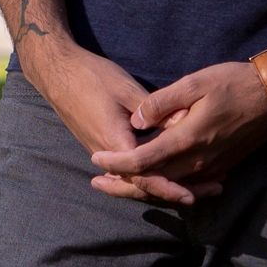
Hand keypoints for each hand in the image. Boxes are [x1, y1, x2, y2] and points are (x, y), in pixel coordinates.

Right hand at [30, 43, 199, 208]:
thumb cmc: (92, 76)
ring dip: (164, 186)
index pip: (144, 176)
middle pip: (142, 186)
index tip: (193, 195)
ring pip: (135, 181)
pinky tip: (169, 175)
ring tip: (198, 188)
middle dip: (175, 192)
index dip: (169, 188)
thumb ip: (155, 110)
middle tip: (209, 191)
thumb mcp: (127, 88)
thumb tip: (186, 123)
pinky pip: (128, 171)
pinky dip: (149, 176)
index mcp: (115, 142)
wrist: (57, 72)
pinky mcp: (101, 147)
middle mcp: (107, 155)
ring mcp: (102, 153)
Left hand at [87, 60, 266, 202]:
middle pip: (152, 182)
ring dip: (143, 186)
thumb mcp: (195, 82)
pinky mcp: (221, 167)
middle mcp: (198, 161)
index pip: (143, 162)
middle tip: (96, 180)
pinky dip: (167, 184)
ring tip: (118, 182)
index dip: (116, 163)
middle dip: (122, 183)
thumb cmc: (235, 83)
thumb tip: (136, 120)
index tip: (95, 158)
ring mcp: (212, 167)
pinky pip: (188, 183)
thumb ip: (162, 102)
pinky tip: (155, 178)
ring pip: (170, 186)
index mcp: (187, 140)